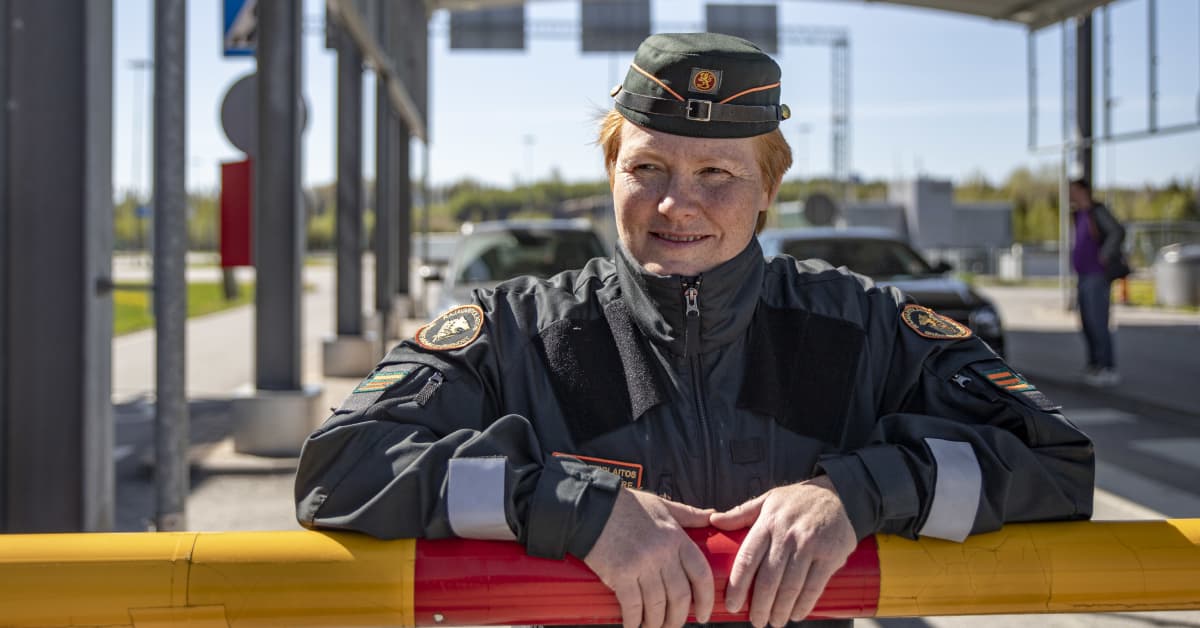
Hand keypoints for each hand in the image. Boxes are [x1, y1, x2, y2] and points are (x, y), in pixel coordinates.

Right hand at [583, 488, 715, 627]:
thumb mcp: (662, 505)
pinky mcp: (620, 574)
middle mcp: (662, 553)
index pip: (700, 574)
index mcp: (676, 537)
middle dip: (678, 618)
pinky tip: (633, 627)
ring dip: (656, 624)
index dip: (705, 599)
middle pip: (680, 596)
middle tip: (673, 626)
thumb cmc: (624, 506)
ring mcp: (641, 564)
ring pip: (657, 606)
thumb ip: (688, 514)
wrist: (589, 506)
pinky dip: (633, 622)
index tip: (704, 614)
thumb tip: (712, 516)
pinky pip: (632, 607)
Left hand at [709, 476, 856, 626]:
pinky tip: (796, 615)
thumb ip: (741, 513)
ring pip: (791, 587)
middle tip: (756, 621)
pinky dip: (804, 605)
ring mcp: (810, 546)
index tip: (732, 605)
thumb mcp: (768, 501)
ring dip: (780, 610)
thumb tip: (713, 520)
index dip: (738, 586)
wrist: (839, 495)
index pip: (748, 559)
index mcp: (767, 523)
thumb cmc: (797, 501)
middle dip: (760, 606)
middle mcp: (787, 535)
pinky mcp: (830, 556)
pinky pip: (814, 587)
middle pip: (768, 579)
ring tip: (774, 622)